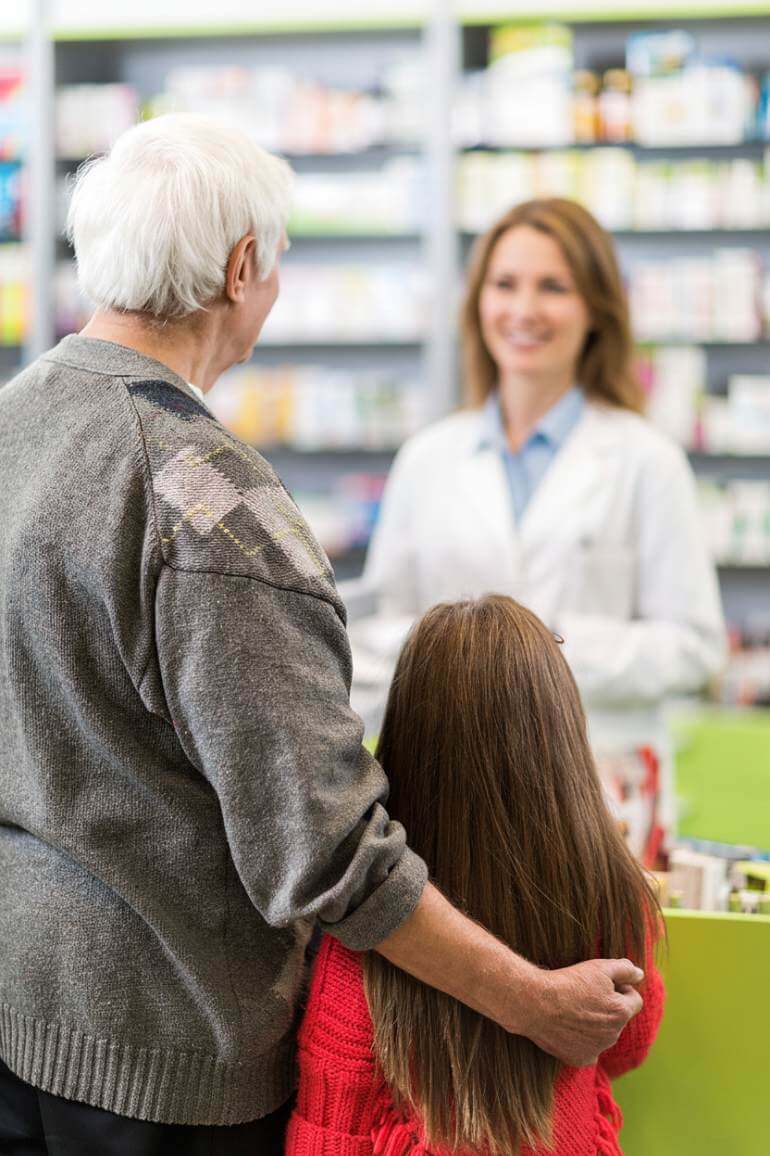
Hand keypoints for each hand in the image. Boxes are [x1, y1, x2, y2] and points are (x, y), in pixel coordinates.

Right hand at [521, 958, 643, 1067]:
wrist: (535, 1003)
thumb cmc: (568, 982)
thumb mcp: (599, 967)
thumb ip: (625, 969)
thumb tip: (639, 974)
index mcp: (621, 1013)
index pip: (634, 1000)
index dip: (621, 988)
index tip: (603, 983)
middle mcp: (613, 1035)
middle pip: (619, 1018)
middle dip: (609, 1006)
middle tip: (586, 993)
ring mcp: (596, 1049)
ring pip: (604, 1033)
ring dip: (596, 1023)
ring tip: (574, 1008)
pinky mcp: (579, 1058)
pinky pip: (589, 1049)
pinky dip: (582, 1040)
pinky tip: (569, 1026)